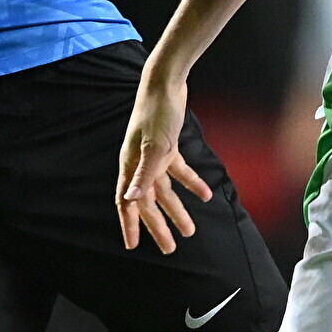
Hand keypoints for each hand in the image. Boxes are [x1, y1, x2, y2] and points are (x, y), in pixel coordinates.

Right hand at [114, 64, 212, 253]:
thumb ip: (145, 175)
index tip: (132, 246)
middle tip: (169, 248)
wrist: (166, 84)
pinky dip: (192, 184)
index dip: (129, 225)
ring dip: (177, 210)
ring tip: (190, 230)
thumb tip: (130, 200)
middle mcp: (140, 165)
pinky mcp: (169, 147)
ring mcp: (155, 156)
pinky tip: (204, 195)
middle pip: (148, 202)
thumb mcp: (154, 146)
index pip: (127, 203)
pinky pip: (180, 172)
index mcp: (131, 166)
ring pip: (165, 191)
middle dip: (158, 226)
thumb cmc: (156, 114)